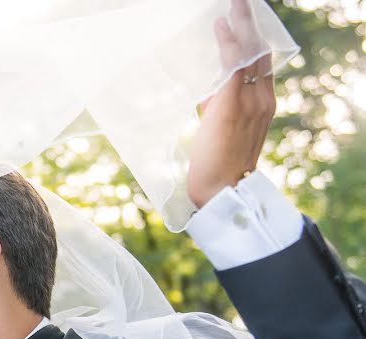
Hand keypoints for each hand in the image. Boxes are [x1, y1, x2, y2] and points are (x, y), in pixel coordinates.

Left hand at [187, 0, 275, 207]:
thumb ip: (216, 107)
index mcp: (262, 105)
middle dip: (250, 25)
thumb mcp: (219, 128)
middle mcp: (262, 100)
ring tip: (232, 4)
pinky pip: (233, 67)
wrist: (221, 190)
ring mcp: (250, 102)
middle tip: (241, 1)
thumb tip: (205, 91)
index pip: (262, 65)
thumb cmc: (216, 164)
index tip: (244, 22)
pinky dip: (228, 45)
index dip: (254, 41)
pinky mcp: (232, 106)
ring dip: (240, 26)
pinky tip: (221, 27)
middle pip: (260, 52)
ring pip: (249, 54)